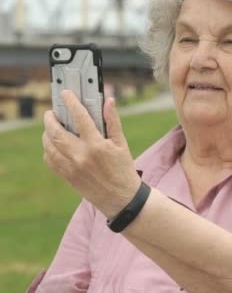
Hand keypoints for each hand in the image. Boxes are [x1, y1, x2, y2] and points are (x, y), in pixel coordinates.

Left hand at [42, 90, 140, 217]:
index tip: (66, 94)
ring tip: (50, 127)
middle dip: (50, 119)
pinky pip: (50, 160)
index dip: (71, 103)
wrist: (121, 198)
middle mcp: (81, 156)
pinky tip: (53, 145)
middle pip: (56, 132)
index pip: (80, 118)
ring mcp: (72, 167)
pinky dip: (48, 150)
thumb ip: (113, 121)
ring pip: (50, 146)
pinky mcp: (67, 177)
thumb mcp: (121, 144)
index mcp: (97, 145)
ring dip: (47, 134)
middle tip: (51, 113)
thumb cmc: (124, 169)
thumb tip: (109, 101)